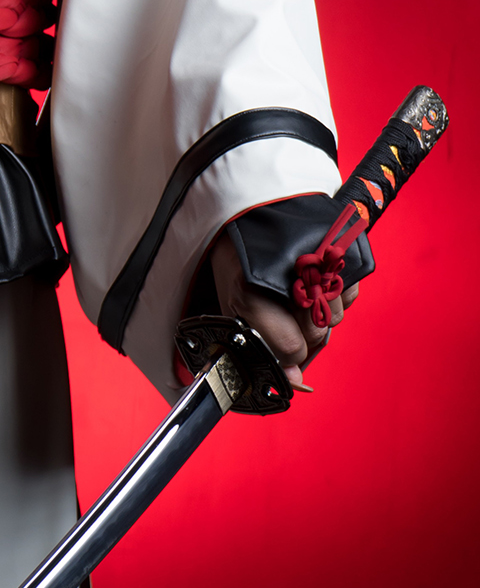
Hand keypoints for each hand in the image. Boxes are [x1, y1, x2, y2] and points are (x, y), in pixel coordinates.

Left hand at [209, 232, 360, 387]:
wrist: (250, 204)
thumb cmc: (239, 256)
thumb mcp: (236, 301)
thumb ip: (264, 344)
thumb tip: (297, 383)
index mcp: (252, 289)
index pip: (290, 347)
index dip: (287, 352)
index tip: (281, 342)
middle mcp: (289, 275)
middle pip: (317, 335)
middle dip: (303, 330)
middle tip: (286, 308)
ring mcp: (320, 259)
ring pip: (336, 316)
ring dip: (320, 311)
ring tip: (298, 287)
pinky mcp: (342, 247)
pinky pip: (350, 292)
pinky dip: (336, 292)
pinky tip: (316, 278)